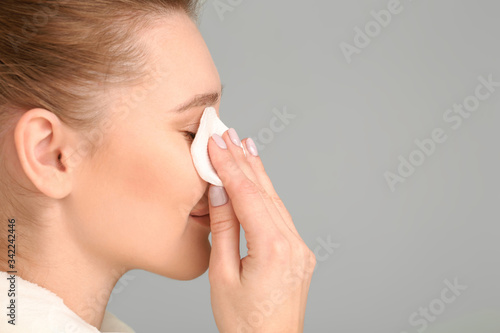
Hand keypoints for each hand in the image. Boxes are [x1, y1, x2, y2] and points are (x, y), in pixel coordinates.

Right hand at [207, 129, 315, 332]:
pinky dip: (266, 193)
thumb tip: (219, 192)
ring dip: (256, 172)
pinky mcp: (298, 252)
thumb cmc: (243, 323)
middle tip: (228, 133)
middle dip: (243, 160)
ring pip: (274, 200)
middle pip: (264, 191)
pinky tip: (258, 179)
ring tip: (243, 145)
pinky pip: (280, 215)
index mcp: (273, 249)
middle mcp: (292, 244)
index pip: (247, 196)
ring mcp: (299, 247)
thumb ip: (223, 230)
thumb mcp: (222, 276)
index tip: (215, 143)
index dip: (229, 166)